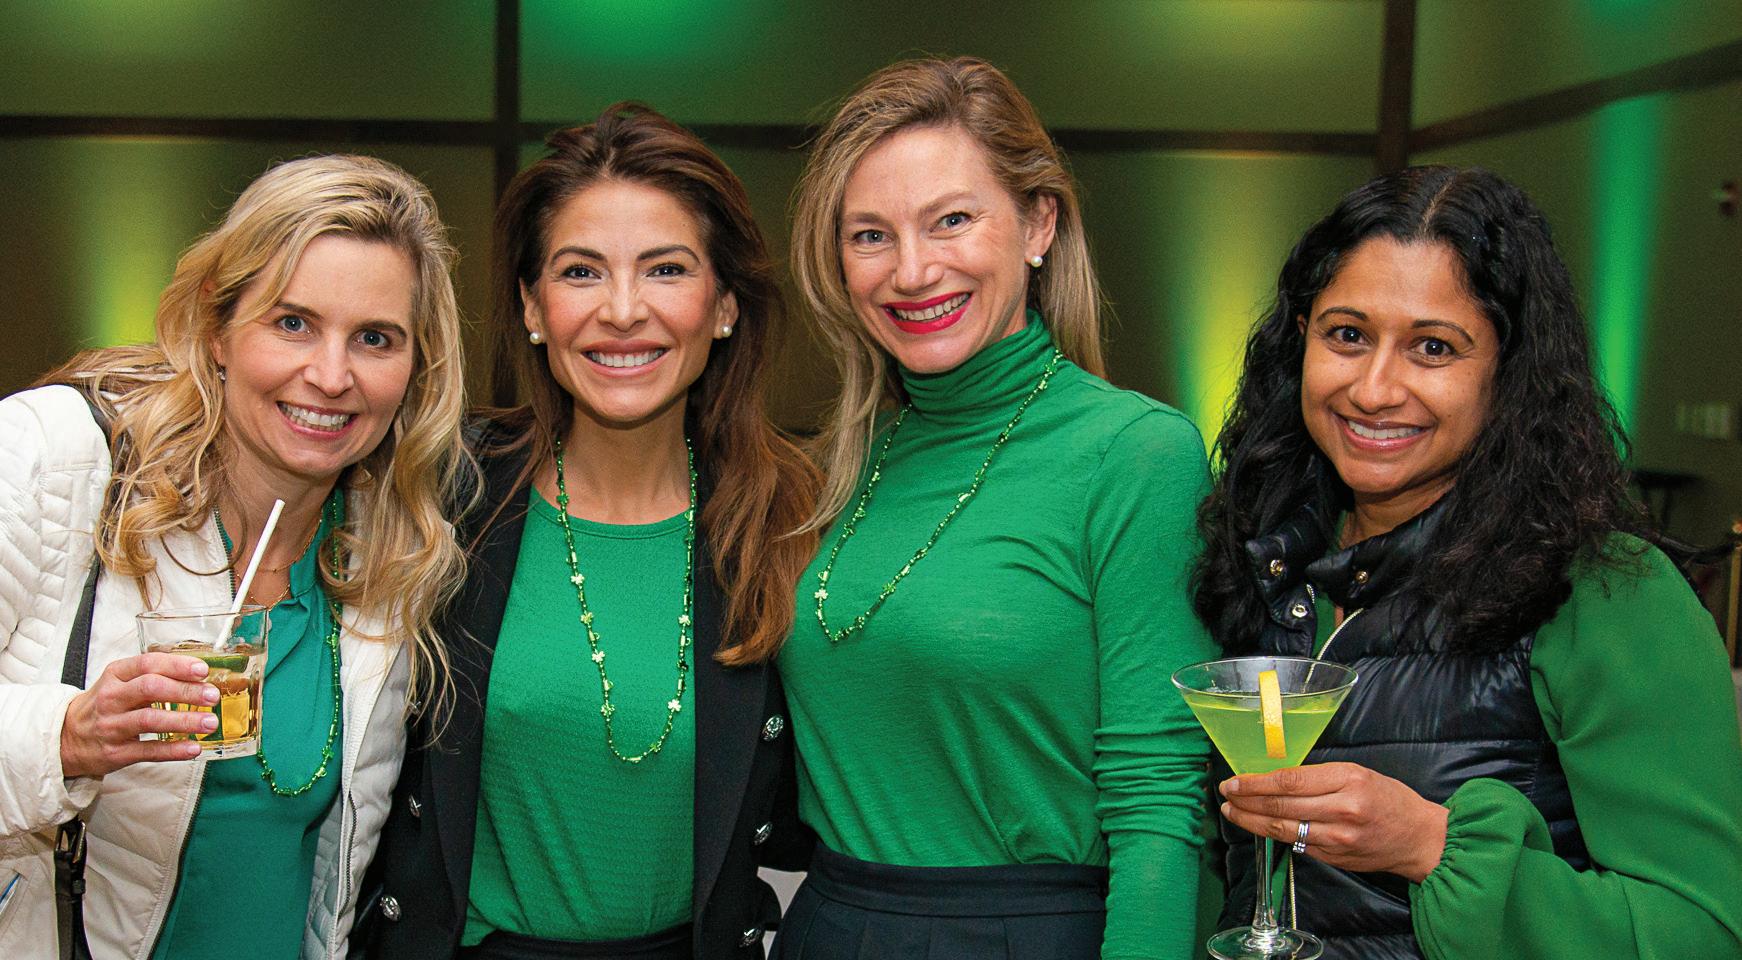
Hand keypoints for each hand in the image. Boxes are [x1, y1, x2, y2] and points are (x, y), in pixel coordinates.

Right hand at [60, 653, 220, 777]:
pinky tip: (194, 748)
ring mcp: (112, 726)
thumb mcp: (120, 682)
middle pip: (151, 689)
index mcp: (115, 675)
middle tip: (212, 696)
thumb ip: (153, 675)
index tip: (203, 670)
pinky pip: (148, 751)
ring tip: (210, 722)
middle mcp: (111, 698)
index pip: (147, 663)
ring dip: (184, 721)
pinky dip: (173, 750)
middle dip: (185, 691)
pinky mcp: (115, 752)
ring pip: (150, 720)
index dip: (177, 665)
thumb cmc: (105, 704)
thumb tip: (200, 675)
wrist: (67, 737)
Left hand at [1219, 762, 1448, 882]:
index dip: (1255, 782)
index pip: (1289, 781)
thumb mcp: (1357, 773)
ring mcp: (1337, 839)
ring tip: (1232, 812)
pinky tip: (1258, 826)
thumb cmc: (1389, 800)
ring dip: (1251, 821)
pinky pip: (1295, 844)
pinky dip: (1273, 834)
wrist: (1420, 838)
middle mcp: (1341, 811)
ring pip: (1283, 829)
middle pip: (1280, 806)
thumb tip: (1275, 776)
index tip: (1234, 780)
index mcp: (1347, 780)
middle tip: (1225, 795)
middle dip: (1245, 801)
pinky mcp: (1334, 858)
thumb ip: (1319, 776)